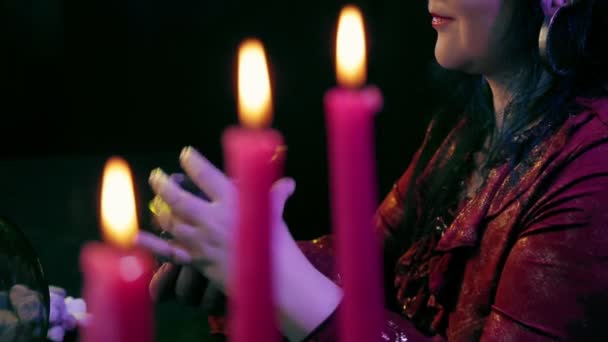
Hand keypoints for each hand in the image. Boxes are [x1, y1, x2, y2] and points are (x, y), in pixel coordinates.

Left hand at [136, 146, 295, 292]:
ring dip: (160, 209)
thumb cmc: (280, 244)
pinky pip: (170, 251)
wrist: (277, 281)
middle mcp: (213, 218)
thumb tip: (287, 183)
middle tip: (156, 175)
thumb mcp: (275, 214)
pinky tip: (137, 236)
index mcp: (233, 201)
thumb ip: (275, 196)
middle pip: (179, 197)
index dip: (192, 162)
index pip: (206, 174)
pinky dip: (152, 244)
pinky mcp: (199, 262)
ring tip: (157, 201)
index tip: (185, 154)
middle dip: (163, 184)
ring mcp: (203, 241)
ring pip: (171, 221)